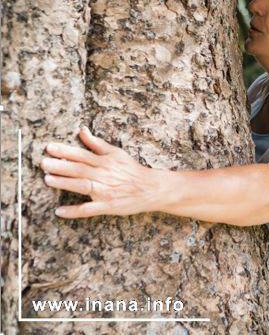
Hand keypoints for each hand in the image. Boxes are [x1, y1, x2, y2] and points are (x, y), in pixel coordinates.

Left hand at [41, 126, 160, 218]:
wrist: (151, 188)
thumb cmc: (132, 170)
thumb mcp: (116, 153)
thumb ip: (97, 143)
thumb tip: (82, 131)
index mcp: (106, 161)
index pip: (83, 154)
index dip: (66, 151)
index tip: (50, 148)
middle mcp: (104, 175)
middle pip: (80, 169)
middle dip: (61, 166)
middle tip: (44, 163)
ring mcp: (106, 191)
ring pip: (83, 186)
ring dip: (66, 183)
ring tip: (48, 180)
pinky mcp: (108, 206)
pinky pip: (89, 209)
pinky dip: (74, 211)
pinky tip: (59, 211)